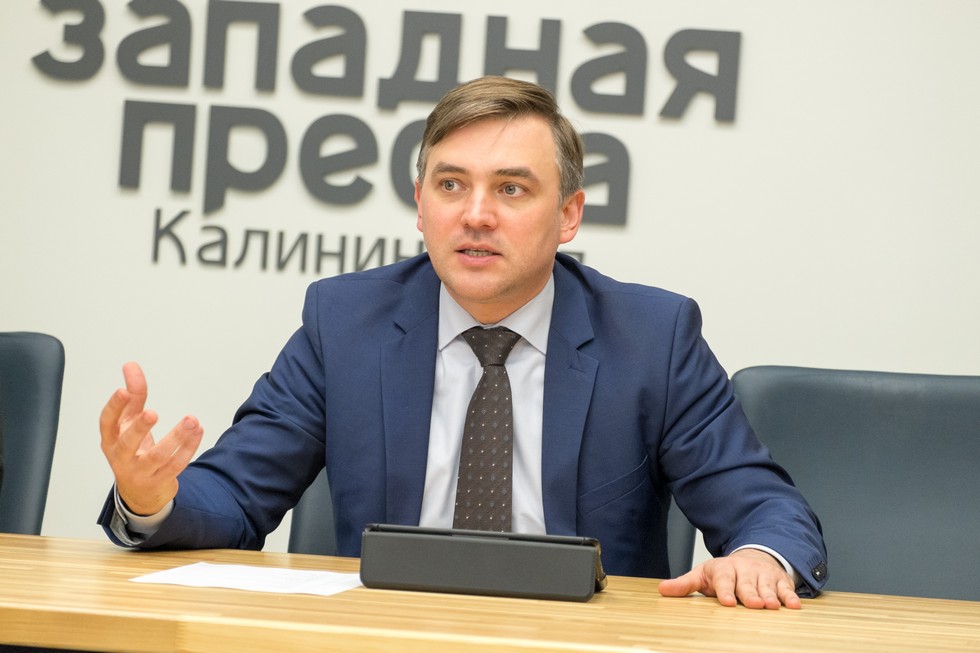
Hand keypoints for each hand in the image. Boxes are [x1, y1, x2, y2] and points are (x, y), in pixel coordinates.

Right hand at [99, 362, 203, 515]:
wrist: (140, 491)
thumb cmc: (132, 450)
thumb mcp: (129, 422)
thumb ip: (133, 395)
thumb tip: (131, 366)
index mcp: (111, 439)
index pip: (107, 422)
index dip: (114, 407)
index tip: (123, 390)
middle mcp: (121, 456)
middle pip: (128, 443)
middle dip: (140, 428)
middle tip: (152, 413)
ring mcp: (139, 471)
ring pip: (157, 457)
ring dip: (176, 438)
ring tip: (191, 420)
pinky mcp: (159, 480)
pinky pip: (175, 465)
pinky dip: (188, 448)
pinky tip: (198, 432)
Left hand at [658, 548, 801, 608]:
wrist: (752, 557)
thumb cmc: (725, 573)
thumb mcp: (703, 575)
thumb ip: (685, 584)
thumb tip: (662, 589)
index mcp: (724, 569)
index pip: (724, 580)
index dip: (725, 591)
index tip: (727, 601)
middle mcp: (745, 571)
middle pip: (747, 584)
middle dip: (750, 593)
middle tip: (754, 604)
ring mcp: (763, 575)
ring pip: (767, 586)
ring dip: (770, 596)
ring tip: (771, 606)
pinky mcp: (779, 580)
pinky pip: (786, 588)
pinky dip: (790, 596)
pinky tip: (793, 605)